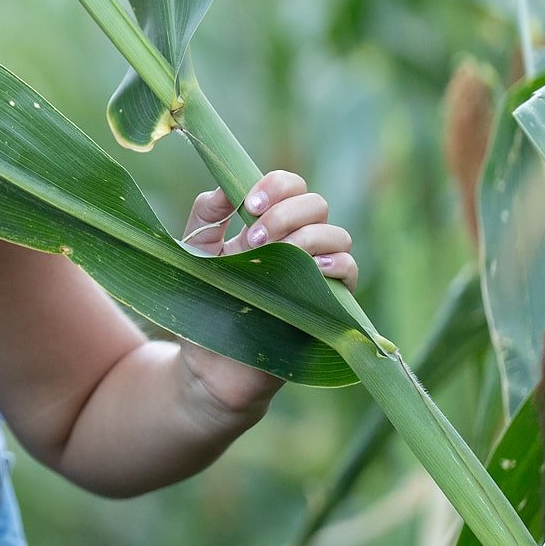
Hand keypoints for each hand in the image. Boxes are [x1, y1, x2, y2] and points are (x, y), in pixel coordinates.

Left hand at [180, 169, 358, 291]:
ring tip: (274, 256)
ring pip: (337, 234)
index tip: (249, 204)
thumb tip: (225, 186)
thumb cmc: (202, 304)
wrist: (209, 359)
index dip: (276, 186)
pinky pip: (350, 270)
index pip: (290, 187)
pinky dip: (336, 262)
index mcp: (267, 226)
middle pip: (316, 204)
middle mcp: (297, 243)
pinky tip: (313, 267)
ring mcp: (315, 271)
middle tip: (255, 239)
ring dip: (307, 237)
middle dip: (285, 213)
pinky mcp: (329, 302)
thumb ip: (206, 216)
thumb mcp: (194, 253)